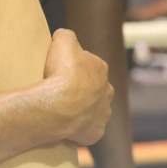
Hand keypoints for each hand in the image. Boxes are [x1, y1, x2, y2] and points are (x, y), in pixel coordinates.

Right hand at [44, 29, 112, 146]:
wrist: (58, 106)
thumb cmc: (61, 73)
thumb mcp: (62, 41)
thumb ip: (66, 35)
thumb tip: (63, 36)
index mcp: (101, 69)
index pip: (88, 64)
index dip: (74, 67)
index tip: (60, 71)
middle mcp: (107, 91)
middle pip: (94, 88)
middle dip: (83, 90)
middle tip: (62, 92)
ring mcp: (103, 113)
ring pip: (94, 110)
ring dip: (83, 109)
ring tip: (63, 110)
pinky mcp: (96, 132)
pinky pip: (88, 129)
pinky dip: (79, 128)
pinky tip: (66, 125)